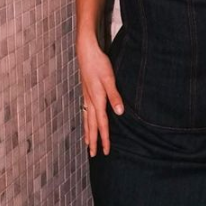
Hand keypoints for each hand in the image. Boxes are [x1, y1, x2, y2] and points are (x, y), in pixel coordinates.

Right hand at [77, 38, 124, 155]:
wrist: (85, 51)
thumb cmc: (99, 63)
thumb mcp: (109, 78)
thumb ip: (115, 96)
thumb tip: (119, 112)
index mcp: (97, 99)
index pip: (102, 124)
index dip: (104, 138)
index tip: (106, 151)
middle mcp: (90, 101)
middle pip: (92, 125)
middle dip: (94, 141)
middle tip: (94, 154)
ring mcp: (86, 97)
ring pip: (86, 119)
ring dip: (88, 132)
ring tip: (88, 144)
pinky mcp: (86, 92)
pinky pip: (85, 111)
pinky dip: (86, 121)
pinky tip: (87, 122)